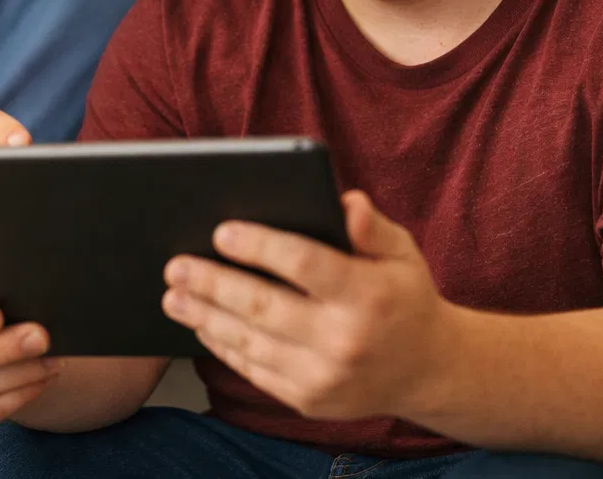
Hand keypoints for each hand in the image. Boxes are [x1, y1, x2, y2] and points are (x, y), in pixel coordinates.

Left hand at [161, 190, 451, 420]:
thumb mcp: (402, 253)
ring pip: (251, 342)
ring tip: (175, 295)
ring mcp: (325, 377)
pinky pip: (255, 370)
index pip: (306, 264)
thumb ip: (373, 227)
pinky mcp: (308, 399)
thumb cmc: (404, 298)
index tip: (222, 231)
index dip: (260, 246)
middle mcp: (345, 340)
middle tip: (177, 265)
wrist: (427, 371)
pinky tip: (203, 323)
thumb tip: (345, 202)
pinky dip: (223, 346)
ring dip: (206, 317)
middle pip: (265, 306)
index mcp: (369, 295)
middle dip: (214, 284)